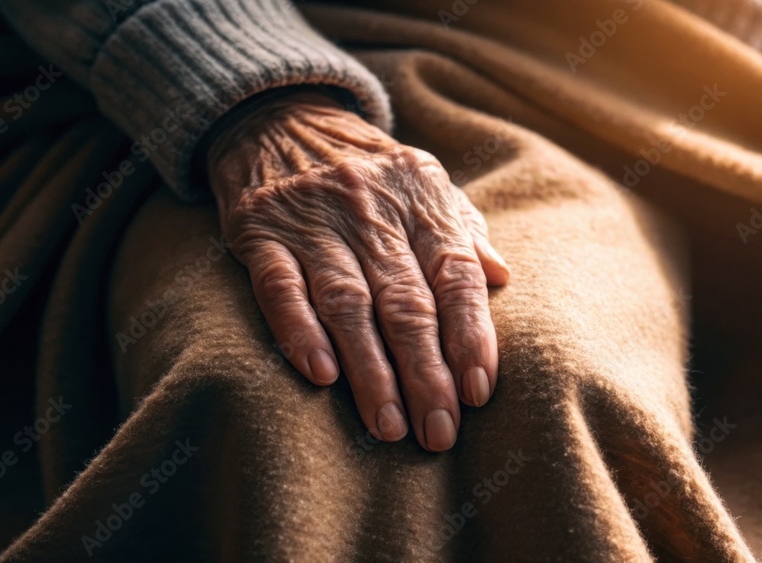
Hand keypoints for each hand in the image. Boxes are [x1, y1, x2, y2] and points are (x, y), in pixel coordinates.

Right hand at [207, 92, 509, 451]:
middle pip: (406, 303)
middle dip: (426, 373)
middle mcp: (372, 209)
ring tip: (389, 426)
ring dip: (371, 371)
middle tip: (438, 432)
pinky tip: (321, 375)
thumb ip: (460, 229)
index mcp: (420, 200)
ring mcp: (314, 220)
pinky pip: (281, 287)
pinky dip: (300, 331)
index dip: (470, 335)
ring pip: (349, 304)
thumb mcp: (422, 182)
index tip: (478, 392)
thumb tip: (500, 277)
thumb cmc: (366, 168)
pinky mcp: (261, 231)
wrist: (281, 115)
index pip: (455, 275)